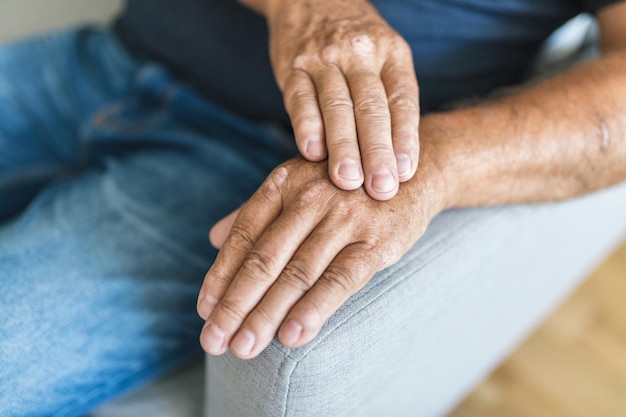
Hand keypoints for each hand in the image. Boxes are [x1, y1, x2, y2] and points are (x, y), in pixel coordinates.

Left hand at [197, 156, 444, 358]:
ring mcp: (345, 218)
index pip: (244, 234)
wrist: (413, 173)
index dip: (221, 274)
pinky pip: (340, 279)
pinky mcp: (377, 241)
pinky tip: (292, 336)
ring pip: (297, 274)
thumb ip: (256, 212)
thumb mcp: (300, 186)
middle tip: (214, 340)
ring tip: (243, 348)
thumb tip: (213, 237)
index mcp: (286, 181)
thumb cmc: (346, 186)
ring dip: (266, 314)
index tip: (205, 309)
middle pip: (264, 258)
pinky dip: (314, 309)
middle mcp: (311, 195)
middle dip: (235, 304)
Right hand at [267, 0, 419, 200]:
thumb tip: (399, 162)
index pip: (402, 100)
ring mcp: (324, 58)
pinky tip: (311, 153)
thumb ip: (390, 101)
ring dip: (343, 146)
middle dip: (377, 151)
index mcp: (391, 54)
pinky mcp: (293, 65)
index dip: (405, 138)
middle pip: (372, 107)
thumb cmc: (356, 45)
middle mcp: (360, 54)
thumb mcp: (384, 58)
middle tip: (381, 188)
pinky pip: (300, 98)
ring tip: (349, 181)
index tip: (407, 172)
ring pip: (337, 106)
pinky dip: (306, 126)